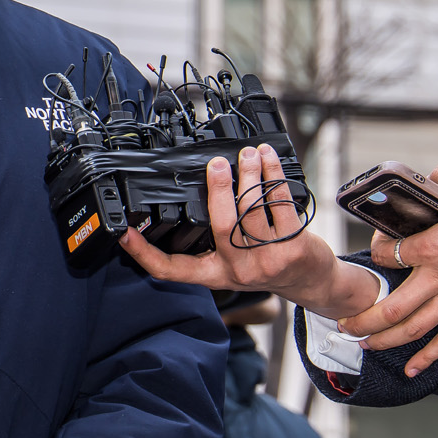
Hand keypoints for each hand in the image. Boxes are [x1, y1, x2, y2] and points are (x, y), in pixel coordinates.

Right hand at [121, 145, 382, 318]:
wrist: (312, 282)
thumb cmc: (269, 265)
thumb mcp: (233, 264)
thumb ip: (213, 242)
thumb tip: (194, 198)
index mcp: (214, 274)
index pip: (172, 270)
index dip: (145, 254)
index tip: (125, 235)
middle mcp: (237, 271)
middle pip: (221, 225)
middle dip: (218, 189)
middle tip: (216, 164)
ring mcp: (266, 260)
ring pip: (252, 210)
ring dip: (250, 175)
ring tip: (247, 155)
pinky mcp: (292, 247)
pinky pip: (279, 204)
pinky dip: (273, 177)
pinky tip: (269, 161)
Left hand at [338, 162, 437, 375]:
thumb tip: (427, 179)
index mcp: (434, 246)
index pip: (387, 256)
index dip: (375, 251)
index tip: (377, 248)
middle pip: (391, 308)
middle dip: (362, 320)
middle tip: (343, 324)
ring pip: (414, 328)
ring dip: (386, 340)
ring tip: (365, 345)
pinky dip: (429, 357)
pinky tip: (413, 370)